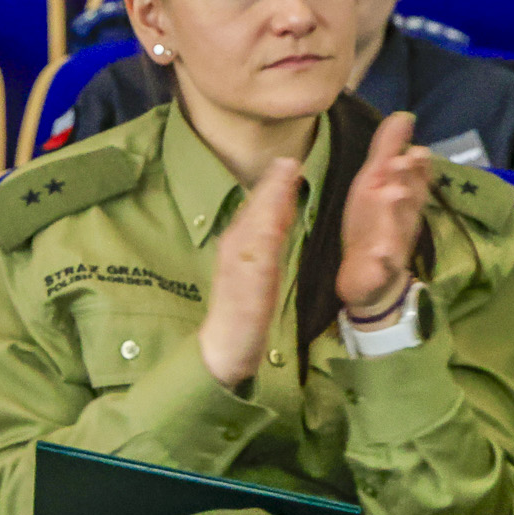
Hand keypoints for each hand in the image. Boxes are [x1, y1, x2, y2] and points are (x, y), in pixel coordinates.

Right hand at [199, 158, 300, 388]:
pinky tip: (271, 227)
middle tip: (288, 161)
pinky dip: (261, 245)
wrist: (225, 353)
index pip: (259, 215)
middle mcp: (236, 257)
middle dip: (269, 189)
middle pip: (253, 218)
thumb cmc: (244, 311)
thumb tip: (277, 213)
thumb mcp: (259, 272)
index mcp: (243, 251)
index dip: (272, 189)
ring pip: (252, 236)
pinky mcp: (242, 298)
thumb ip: (266, 243)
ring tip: (281, 183)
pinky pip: (253, 268)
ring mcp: (237, 277)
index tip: (288, 163)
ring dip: (266, 208)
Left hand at [337, 112, 430, 318]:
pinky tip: (382, 253)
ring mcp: (393, 242)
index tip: (417, 150)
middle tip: (404, 161)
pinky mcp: (380, 267)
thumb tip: (403, 115)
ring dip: (395, 210)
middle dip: (407, 180)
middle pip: (408, 196)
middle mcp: (402, 216)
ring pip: (397, 225)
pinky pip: (383, 263)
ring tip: (392, 194)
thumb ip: (388, 149)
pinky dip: (384, 259)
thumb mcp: (376, 183)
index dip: (416, 165)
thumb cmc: (374, 223)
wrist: (370, 275)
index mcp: (401, 196)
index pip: (413, 176)